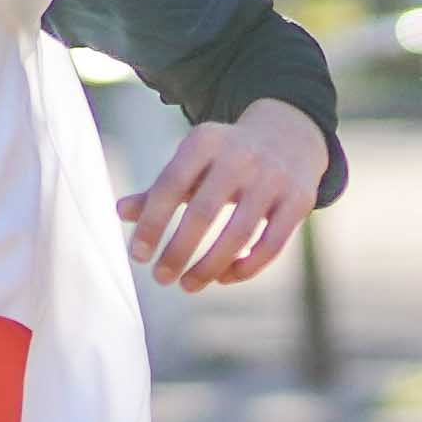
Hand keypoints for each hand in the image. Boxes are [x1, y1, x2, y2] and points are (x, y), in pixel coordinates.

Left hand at [119, 98, 326, 290]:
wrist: (290, 135)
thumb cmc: (226, 156)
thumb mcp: (193, 161)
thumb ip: (160, 188)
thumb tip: (121, 212)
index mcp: (206, 140)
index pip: (171, 185)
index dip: (152, 223)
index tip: (138, 256)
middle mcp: (241, 155)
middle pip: (203, 212)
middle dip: (178, 251)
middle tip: (161, 277)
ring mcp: (274, 177)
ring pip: (239, 234)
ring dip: (209, 267)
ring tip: (188, 285)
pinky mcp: (300, 200)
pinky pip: (272, 244)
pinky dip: (247, 267)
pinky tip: (225, 278)